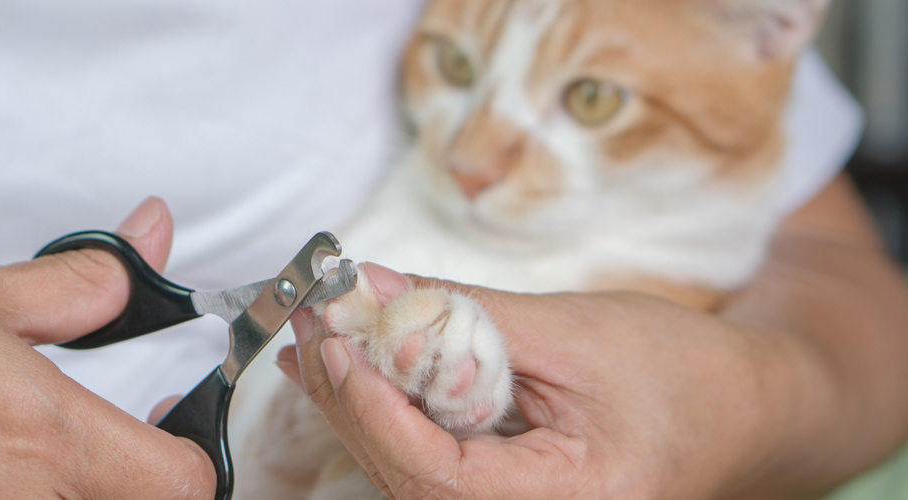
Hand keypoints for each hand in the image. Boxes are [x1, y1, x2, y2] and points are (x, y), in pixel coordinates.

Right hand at [0, 197, 214, 498]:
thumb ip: (77, 286)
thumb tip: (145, 245)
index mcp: (42, 438)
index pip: (182, 484)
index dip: (191, 449)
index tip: (175, 418)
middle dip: (138, 472)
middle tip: (120, 429)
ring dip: (76, 482)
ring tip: (33, 439)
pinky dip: (15, 491)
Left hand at [279, 264, 837, 499]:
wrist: (745, 408)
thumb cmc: (684, 373)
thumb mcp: (573, 331)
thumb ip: (465, 314)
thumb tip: (372, 288)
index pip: (441, 478)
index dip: (378, 412)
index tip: (338, 347)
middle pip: (412, 479)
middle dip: (353, 401)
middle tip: (313, 328)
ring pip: (412, 475)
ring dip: (360, 406)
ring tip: (318, 344)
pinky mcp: (505, 496)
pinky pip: (431, 465)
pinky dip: (390, 414)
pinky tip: (358, 373)